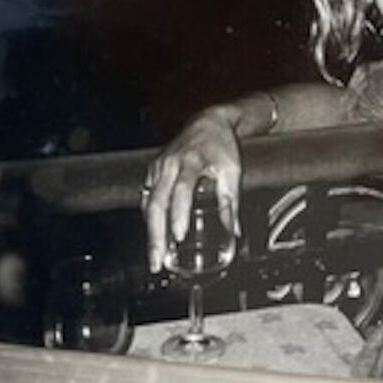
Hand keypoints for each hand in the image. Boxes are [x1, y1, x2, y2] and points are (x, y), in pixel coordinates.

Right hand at [142, 107, 242, 272]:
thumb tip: (233, 232)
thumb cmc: (221, 147)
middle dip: (156, 234)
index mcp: (191, 161)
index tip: (180, 235)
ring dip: (151, 232)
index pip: (181, 189)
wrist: (207, 123)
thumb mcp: (232, 170)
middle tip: (158, 259)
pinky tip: (154, 238)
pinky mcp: (153, 172)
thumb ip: (230, 201)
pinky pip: (148, 199)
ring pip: (149, 204)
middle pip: (157, 202)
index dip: (179, 213)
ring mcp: (159, 168)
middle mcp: (170, 165)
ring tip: (156, 257)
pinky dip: (150, 220)